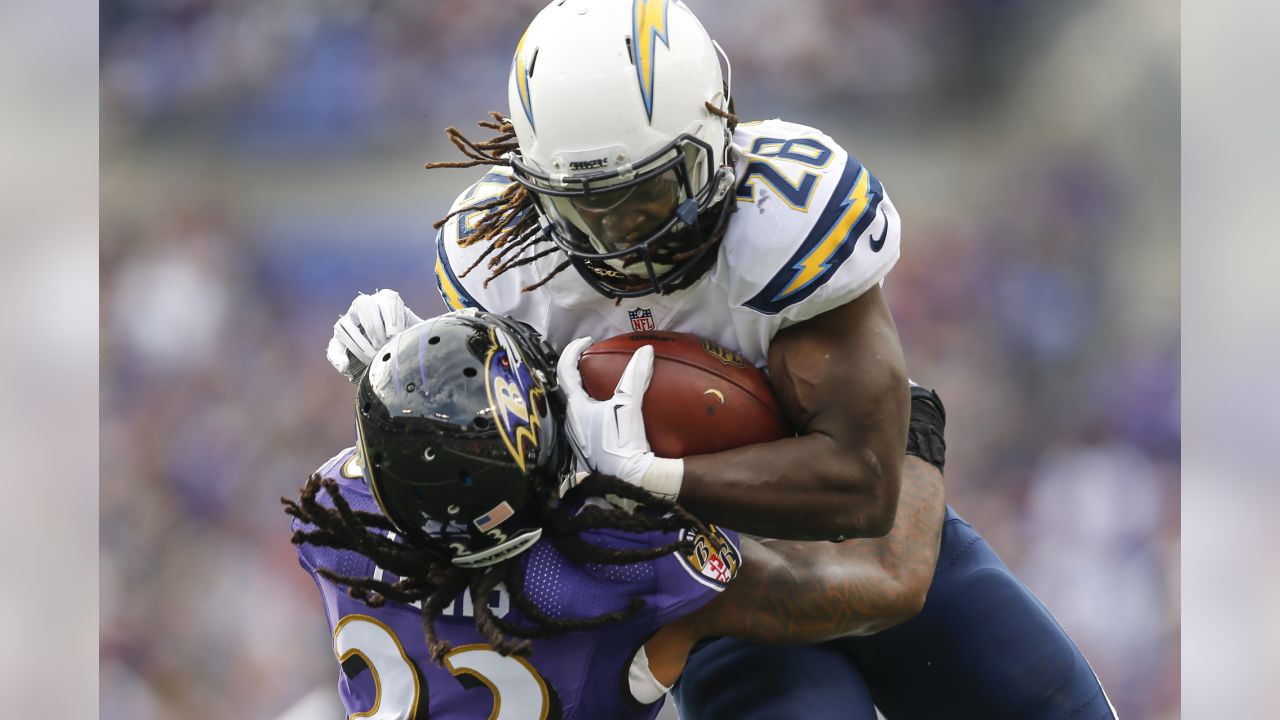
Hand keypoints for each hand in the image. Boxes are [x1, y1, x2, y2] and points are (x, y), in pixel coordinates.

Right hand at [325, 289, 423, 382]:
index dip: (391, 315)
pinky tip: (345, 367)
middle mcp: (366, 307)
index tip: (395, 334)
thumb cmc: (412, 344)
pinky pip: (334, 345)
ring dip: (358, 343)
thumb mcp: (421, 336)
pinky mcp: (339, 342)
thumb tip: (446, 327)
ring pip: (345, 324)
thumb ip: (429, 331)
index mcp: (388, 302)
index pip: (388, 299)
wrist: (396, 361)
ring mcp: (350, 323)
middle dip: (374, 328)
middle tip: (384, 346)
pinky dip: (337, 356)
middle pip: (363, 305)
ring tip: (372, 359)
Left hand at [555, 336, 657, 487]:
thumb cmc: (623, 442)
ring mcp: (577, 436)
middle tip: (591, 357)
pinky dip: (589, 405)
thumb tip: (646, 351)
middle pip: (566, 388)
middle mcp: (570, 421)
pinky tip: (605, 408)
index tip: (588, 341)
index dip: (573, 351)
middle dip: (575, 369)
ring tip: (598, 380)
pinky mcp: (587, 447)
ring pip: (573, 405)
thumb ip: (636, 376)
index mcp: (574, 408)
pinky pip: (582, 418)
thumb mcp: (629, 405)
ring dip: (582, 389)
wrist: (630, 480)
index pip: (564, 370)